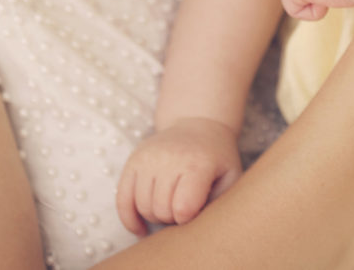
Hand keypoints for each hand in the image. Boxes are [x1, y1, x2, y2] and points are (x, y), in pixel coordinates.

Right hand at [115, 117, 241, 236]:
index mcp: (197, 163)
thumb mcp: (231, 177)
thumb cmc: (217, 158)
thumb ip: (219, 204)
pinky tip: (141, 228)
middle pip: (160, 210)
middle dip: (172, 218)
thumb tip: (199, 232)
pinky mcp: (134, 159)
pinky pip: (122, 198)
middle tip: (184, 209)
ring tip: (170, 207)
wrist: (198, 122)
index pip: (182, 209)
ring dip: (155, 216)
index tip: (195, 212)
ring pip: (142, 206)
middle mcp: (169, 157)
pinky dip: (129, 218)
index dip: (187, 219)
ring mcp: (148, 157)